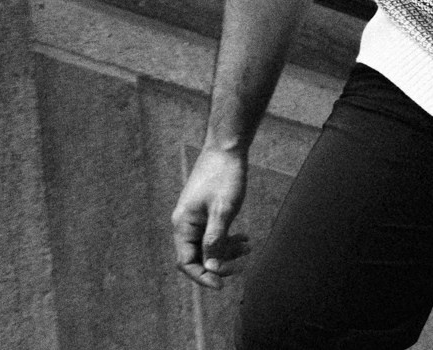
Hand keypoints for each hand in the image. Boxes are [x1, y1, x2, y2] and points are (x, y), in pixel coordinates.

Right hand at [171, 144, 252, 288]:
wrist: (227, 146)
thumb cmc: (225, 176)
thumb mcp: (223, 209)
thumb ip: (215, 240)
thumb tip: (210, 267)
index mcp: (183, 224)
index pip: (186, 262)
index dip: (203, 276)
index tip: (222, 285)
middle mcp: (185, 223)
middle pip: (197, 256)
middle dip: (218, 264)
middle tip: (241, 267)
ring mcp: (195, 216)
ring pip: (208, 245)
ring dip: (226, 251)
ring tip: (249, 248)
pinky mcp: (206, 210)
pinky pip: (214, 233)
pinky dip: (228, 239)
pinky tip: (246, 238)